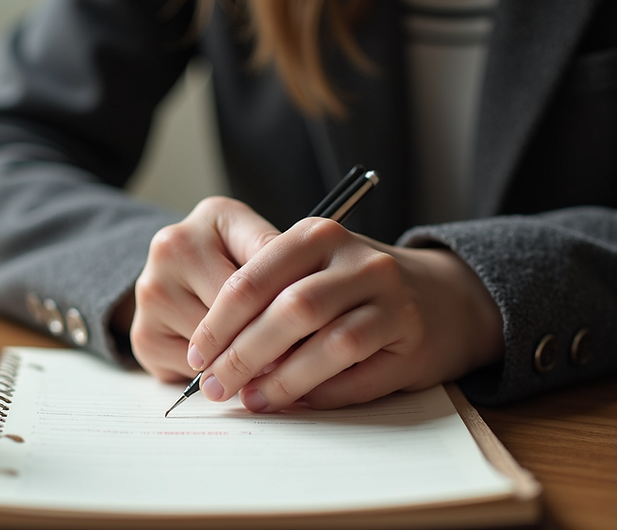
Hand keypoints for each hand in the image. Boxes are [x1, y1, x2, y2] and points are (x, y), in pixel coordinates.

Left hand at [130, 196, 504, 410]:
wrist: (443, 296)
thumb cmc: (353, 289)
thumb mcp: (310, 272)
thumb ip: (266, 300)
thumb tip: (210, 354)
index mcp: (316, 236)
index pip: (253, 278)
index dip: (219, 322)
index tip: (196, 355)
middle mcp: (355, 259)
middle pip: (289, 310)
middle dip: (243, 354)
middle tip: (214, 387)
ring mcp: (390, 295)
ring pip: (326, 342)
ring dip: (282, 379)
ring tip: (251, 400)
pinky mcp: (411, 333)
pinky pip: (358, 369)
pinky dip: (322, 391)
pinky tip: (296, 403)